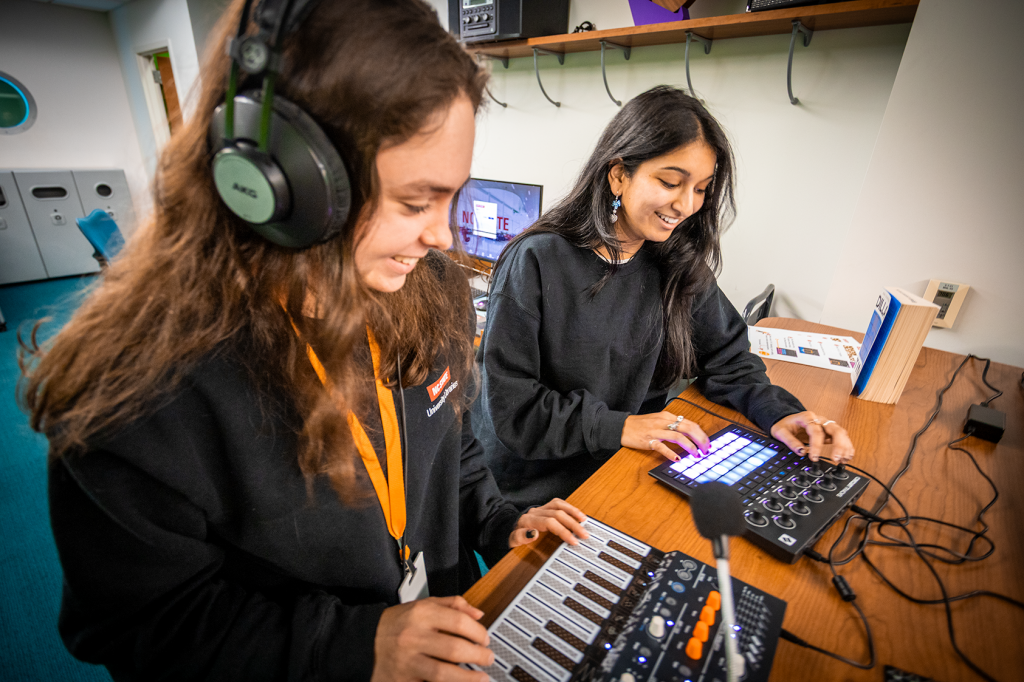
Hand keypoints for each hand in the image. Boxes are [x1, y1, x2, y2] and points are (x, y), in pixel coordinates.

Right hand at [371, 596, 492, 681]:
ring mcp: (407, 660)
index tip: (485, 639)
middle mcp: (414, 636)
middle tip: (487, 658)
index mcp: (421, 614)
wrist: (363, 641)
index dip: (478, 633)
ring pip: (444, 673)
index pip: (459, 622)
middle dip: (478, 656)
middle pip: (455, 649)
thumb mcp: (421, 605)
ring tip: (481, 678)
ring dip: (468, 678)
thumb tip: (478, 614)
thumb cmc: (396, 624)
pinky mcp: (402, 679)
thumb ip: (451, 605)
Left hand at [510, 498, 588, 546]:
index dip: (563, 531)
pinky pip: (558, 503)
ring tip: (584, 521)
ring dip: (573, 512)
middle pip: (558, 514)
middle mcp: (535, 511)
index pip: (550, 523)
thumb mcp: (511, 540)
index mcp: (528, 520)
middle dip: (573, 524)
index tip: (573, 541)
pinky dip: (569, 508)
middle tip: (584, 535)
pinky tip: (577, 514)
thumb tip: (534, 534)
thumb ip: (520, 537)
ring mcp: (541, 508)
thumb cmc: (511, 534)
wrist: (506, 525)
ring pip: (559, 505)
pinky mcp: (545, 507)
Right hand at [621, 411, 709, 461]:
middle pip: (688, 428)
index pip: (690, 423)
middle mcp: (663, 422)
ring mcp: (656, 431)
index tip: (707, 443)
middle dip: (700, 439)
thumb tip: (688, 435)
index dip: (701, 434)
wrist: (621, 427)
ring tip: (696, 454)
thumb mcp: (658, 420)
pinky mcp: (648, 440)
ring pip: (678, 436)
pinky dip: (671, 453)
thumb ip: (672, 425)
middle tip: (706, 449)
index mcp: (667, 416)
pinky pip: (662, 446)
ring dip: (690, 446)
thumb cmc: (640, 425)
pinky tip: (677, 459)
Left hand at [770, 411, 854, 464]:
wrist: (786, 420)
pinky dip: (846, 447)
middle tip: (835, 459)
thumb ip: (790, 442)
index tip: (814, 458)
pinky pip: (842, 437)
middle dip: (838, 444)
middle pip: (835, 429)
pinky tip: (847, 456)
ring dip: (845, 446)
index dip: (817, 445)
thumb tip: (801, 452)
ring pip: (841, 433)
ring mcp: (826, 425)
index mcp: (807, 417)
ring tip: (843, 460)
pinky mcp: (830, 431)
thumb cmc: (785, 425)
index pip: (816, 431)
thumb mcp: (781, 432)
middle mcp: (819, 419)